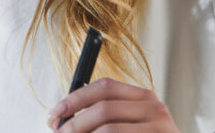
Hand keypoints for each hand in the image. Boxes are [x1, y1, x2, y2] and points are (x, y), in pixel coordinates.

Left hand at [46, 78, 179, 132]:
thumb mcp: (129, 121)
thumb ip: (103, 115)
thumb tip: (60, 121)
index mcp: (143, 97)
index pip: (104, 86)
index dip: (75, 98)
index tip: (55, 113)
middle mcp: (154, 108)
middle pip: (103, 109)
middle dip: (74, 124)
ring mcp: (160, 128)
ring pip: (108, 130)